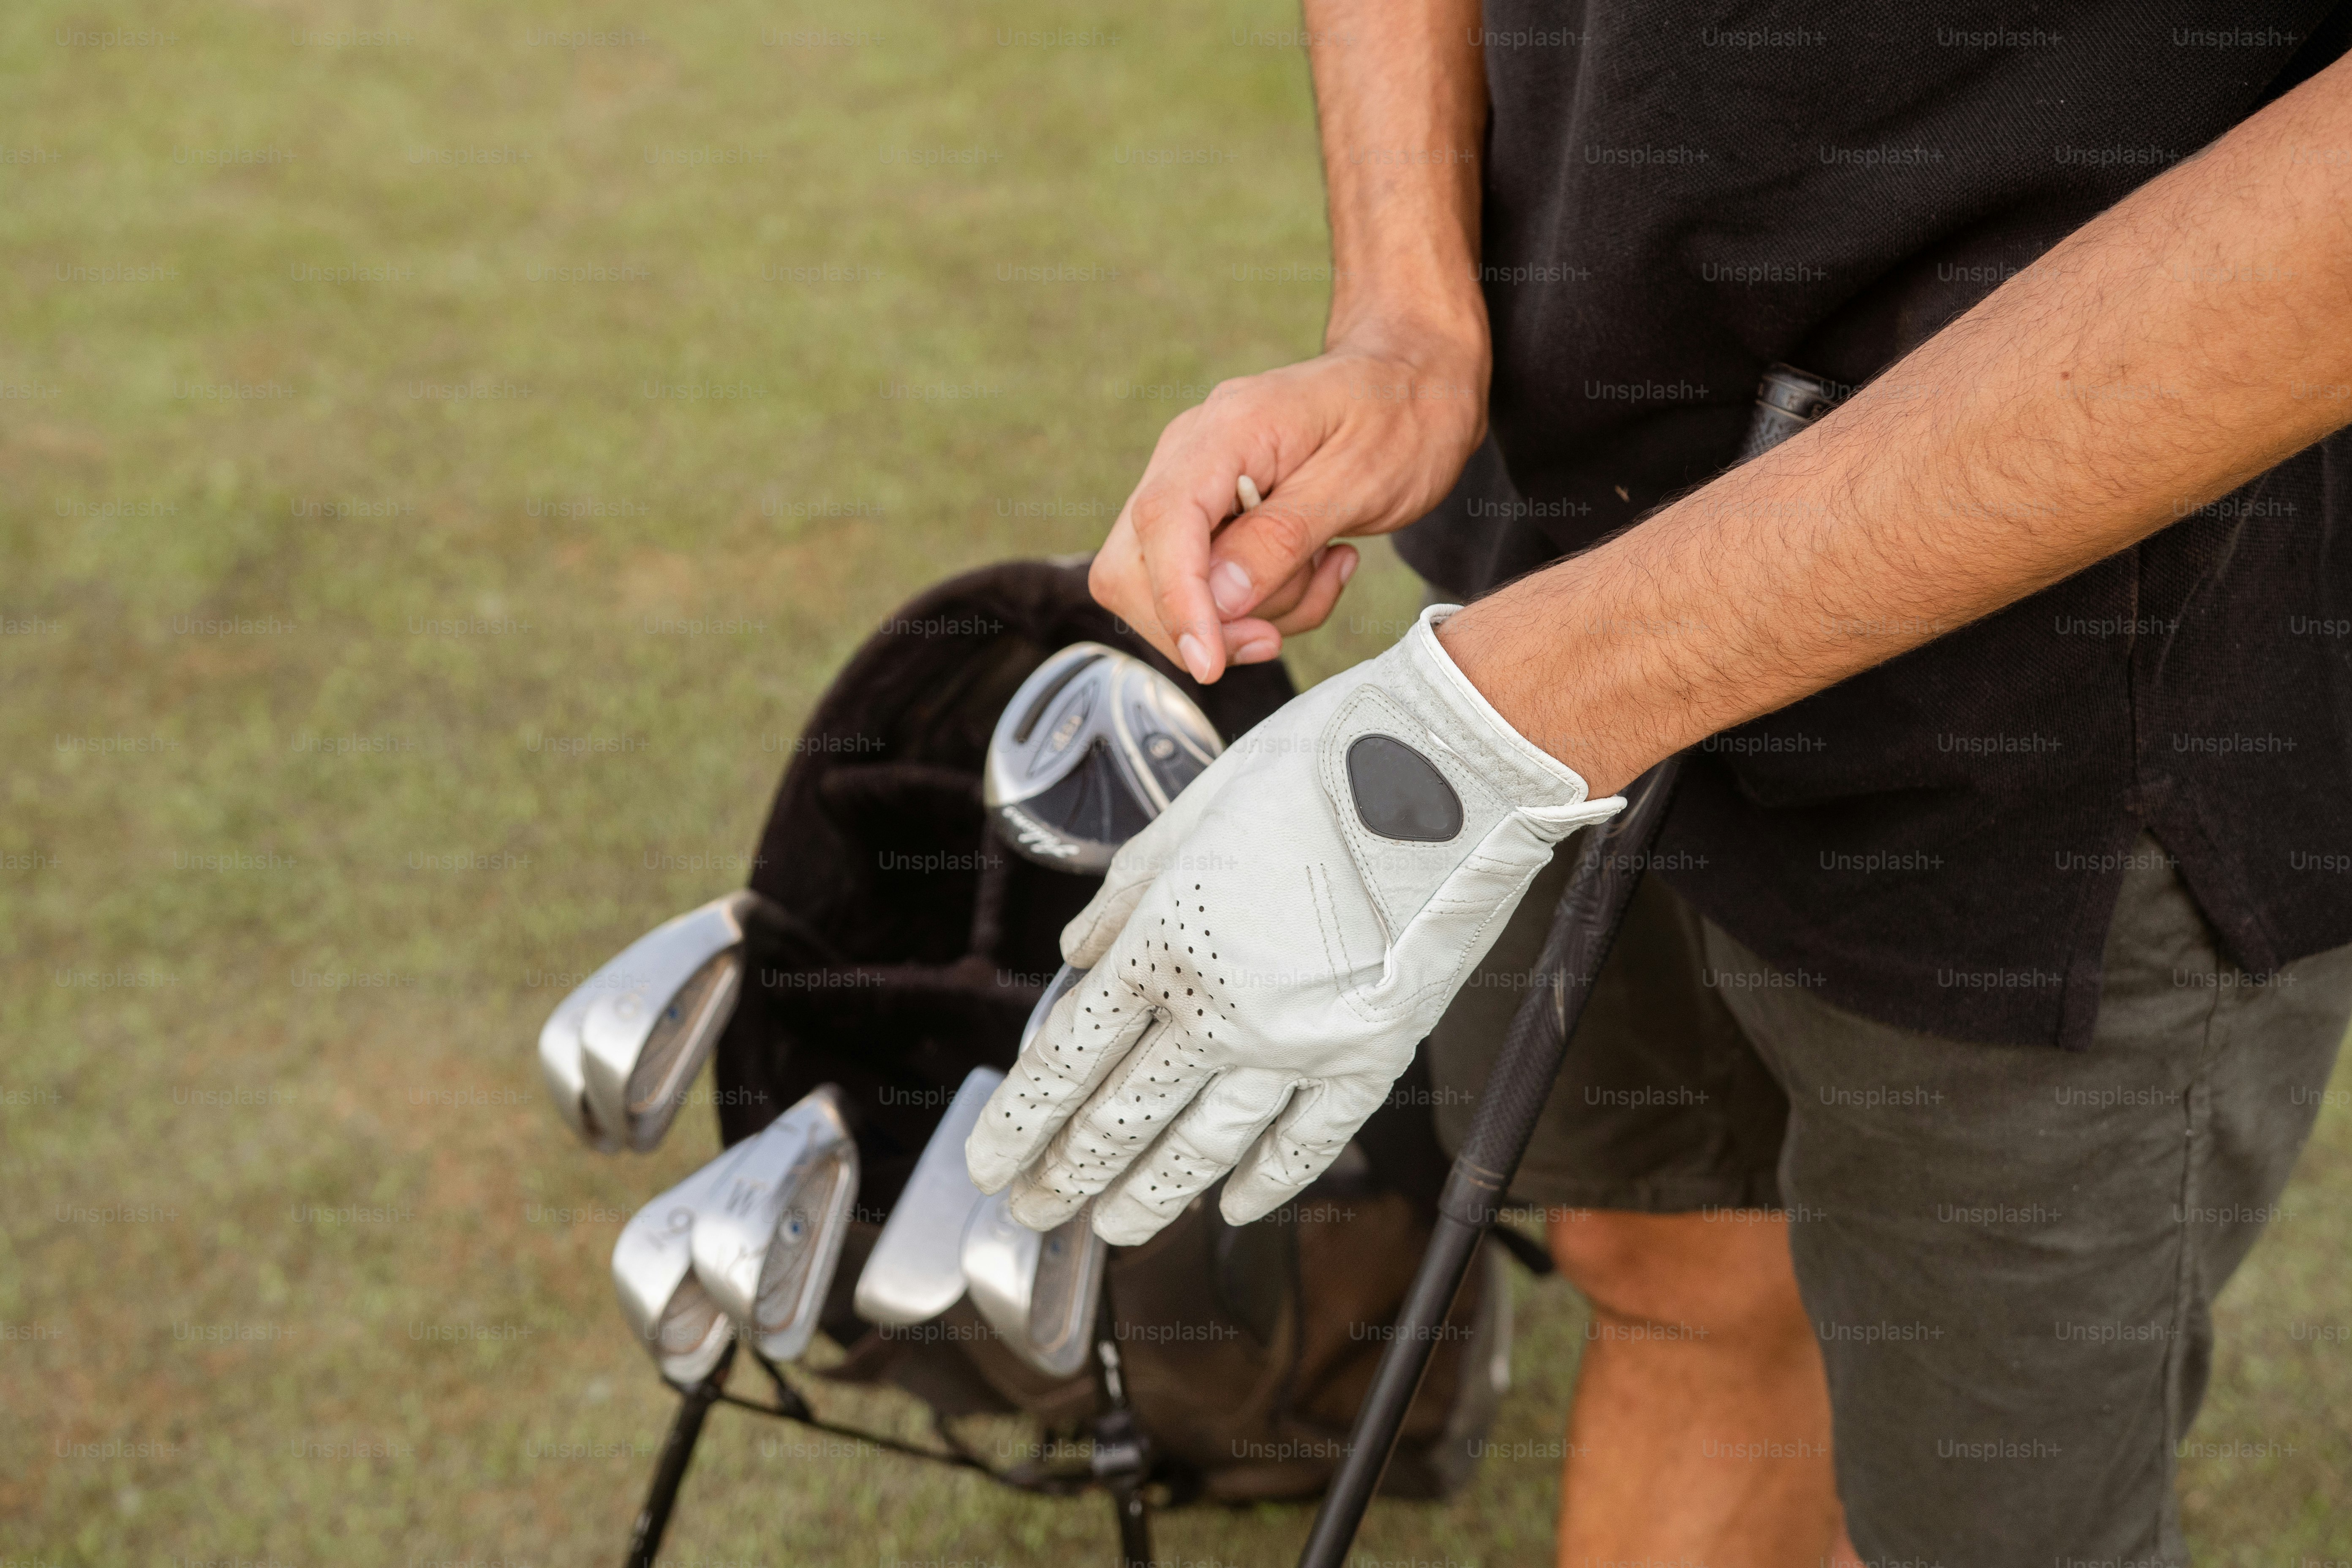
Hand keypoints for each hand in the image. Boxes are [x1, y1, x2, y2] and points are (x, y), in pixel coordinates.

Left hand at [964, 607, 1623, 1244]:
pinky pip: (1307, 1140)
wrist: (1450, 771)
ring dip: (1149, 1195)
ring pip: (1205, 1146)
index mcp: (1165, 944)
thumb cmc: (1320, 767)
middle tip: (1032, 1210)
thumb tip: (1077, 949)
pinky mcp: (1371, 1053)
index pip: (1069, 1058)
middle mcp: (1220, 1010)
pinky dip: (1265, 1182)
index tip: (989, 1164)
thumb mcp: (1195, 810)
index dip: (1021, 1121)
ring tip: (1111, 1229)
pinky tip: (1232, 1208)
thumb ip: (1127, 892)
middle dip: (1066, 1174)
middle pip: (1122, 1115)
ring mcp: (1298, 1043)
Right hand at [1090, 332, 1487, 683]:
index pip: (1162, 524)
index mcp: (1225, 429)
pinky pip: (1208, 587)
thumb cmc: (1400, 416)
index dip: (1175, 602)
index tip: (1210, 664)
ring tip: (1325, 568)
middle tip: (1282, 631)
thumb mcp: (1362, 478)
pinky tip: (1318, 565)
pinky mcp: (1208, 515)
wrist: (1414, 380)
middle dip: (1205, 622)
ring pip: (1168, 589)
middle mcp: (1188, 454)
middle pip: (1133, 568)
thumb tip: (1219, 600)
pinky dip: (1262, 603)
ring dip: (1249, 612)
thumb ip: (1284, 537)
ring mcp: (1192, 485)